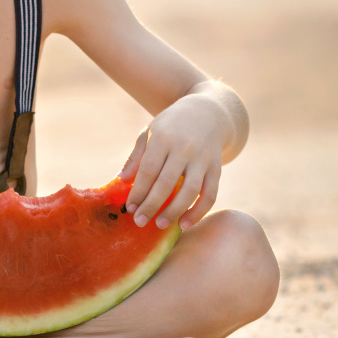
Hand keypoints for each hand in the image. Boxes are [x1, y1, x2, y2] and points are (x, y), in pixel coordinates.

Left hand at [119, 94, 227, 231]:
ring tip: (160, 225)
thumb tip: (121, 180)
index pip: (148, 170)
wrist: (207, 113)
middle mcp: (184, 148)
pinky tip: (185, 223)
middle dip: (152, 205)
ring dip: (174, 211)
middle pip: (167, 183)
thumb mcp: (150, 133)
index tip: (130, 208)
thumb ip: (137, 156)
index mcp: (163, 138)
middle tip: (140, 222)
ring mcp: (202, 159)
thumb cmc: (171, 126)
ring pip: (190, 191)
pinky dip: (199, 211)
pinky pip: (210, 194)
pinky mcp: (216, 168)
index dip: (138, 191)